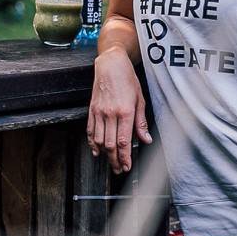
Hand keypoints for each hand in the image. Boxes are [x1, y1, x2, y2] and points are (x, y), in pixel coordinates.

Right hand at [87, 47, 152, 173]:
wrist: (110, 65)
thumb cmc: (127, 80)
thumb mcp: (140, 99)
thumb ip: (141, 122)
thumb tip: (146, 139)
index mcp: (125, 112)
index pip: (124, 141)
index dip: (125, 157)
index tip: (127, 166)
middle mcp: (110, 114)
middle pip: (111, 144)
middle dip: (115, 160)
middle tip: (118, 169)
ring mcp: (99, 112)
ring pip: (99, 140)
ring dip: (105, 154)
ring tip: (110, 162)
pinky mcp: (92, 110)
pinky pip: (90, 130)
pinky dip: (92, 143)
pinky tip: (96, 150)